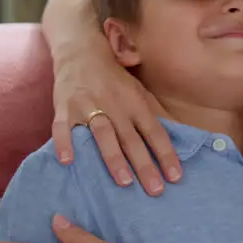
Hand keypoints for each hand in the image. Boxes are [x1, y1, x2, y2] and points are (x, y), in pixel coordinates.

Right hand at [51, 40, 177, 193]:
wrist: (81, 52)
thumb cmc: (114, 79)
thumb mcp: (138, 93)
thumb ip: (155, 115)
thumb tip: (181, 136)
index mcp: (134, 102)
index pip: (154, 131)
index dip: (165, 154)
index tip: (175, 177)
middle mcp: (113, 104)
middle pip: (131, 138)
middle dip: (144, 164)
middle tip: (155, 189)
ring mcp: (87, 106)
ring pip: (103, 133)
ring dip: (113, 157)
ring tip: (124, 181)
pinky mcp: (64, 108)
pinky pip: (62, 127)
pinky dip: (64, 143)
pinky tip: (68, 161)